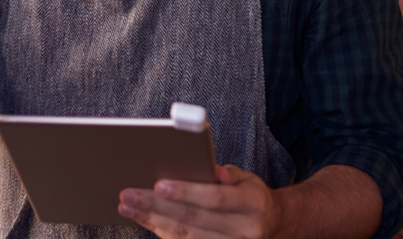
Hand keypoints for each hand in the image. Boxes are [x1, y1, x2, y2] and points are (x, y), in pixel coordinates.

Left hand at [119, 165, 281, 238]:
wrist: (274, 227)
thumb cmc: (252, 197)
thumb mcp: (246, 180)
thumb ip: (226, 175)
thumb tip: (208, 170)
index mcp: (254, 206)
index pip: (215, 199)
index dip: (186, 192)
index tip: (158, 184)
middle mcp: (245, 231)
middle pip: (193, 219)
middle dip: (156, 206)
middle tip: (128, 195)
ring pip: (186, 236)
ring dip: (152, 221)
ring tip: (128, 207)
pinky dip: (161, 232)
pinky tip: (145, 220)